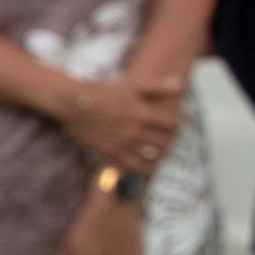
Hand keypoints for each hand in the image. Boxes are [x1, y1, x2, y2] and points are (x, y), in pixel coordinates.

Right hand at [59, 74, 182, 167]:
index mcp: (144, 114)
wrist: (75, 104)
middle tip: (169, 142)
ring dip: (159, 157)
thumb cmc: (104, 92)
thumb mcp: (133, 85)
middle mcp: (136, 131)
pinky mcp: (110, 153)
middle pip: (164, 142)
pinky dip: (142, 169)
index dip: (176, 127)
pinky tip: (147, 169)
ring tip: (160, 155)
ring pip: (150, 157)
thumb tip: (180, 84)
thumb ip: (157, 87)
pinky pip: (132, 166)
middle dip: (169, 142)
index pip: (172, 125)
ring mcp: (123, 144)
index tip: (173, 127)